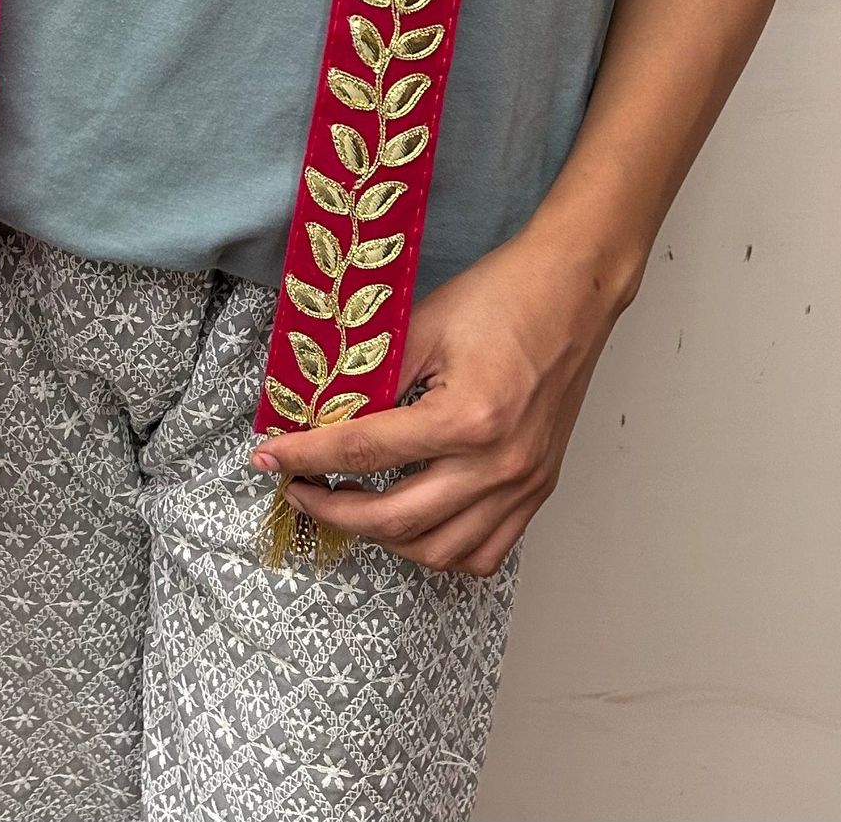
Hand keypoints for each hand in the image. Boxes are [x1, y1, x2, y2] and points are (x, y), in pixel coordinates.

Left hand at [249, 223, 641, 576]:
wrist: (573, 288)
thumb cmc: (504, 294)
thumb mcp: (422, 325)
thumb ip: (371, 379)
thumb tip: (319, 415)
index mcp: (467, 418)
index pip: (364, 452)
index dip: (306, 457)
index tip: (267, 457)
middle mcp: (499, 464)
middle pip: (394, 519)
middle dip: (332, 510)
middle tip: (298, 488)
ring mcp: (524, 483)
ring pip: (439, 552)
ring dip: (383, 538)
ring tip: (350, 505)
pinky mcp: (538, 488)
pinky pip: (483, 552)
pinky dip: (439, 548)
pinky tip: (411, 521)